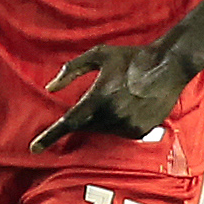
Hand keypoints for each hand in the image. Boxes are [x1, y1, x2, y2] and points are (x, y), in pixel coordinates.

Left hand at [31, 42, 194, 151]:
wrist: (168, 66)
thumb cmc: (131, 57)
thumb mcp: (98, 55)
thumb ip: (71, 70)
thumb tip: (50, 87)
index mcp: (98, 97)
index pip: (67, 123)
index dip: (49, 137)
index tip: (34, 148)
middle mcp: (111, 115)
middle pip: (85, 126)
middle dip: (83, 117)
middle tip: (100, 98)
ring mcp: (126, 125)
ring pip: (103, 129)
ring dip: (103, 118)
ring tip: (120, 96)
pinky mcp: (140, 131)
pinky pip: (121, 132)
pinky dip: (120, 122)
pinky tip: (131, 104)